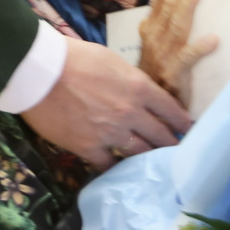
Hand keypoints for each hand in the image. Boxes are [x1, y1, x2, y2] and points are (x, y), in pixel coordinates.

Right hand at [20, 39, 192, 171]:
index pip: (170, 108)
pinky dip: (115, 168)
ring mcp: (110, 133)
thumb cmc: (75, 58)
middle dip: (171, 144)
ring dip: (149, 159)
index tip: (188, 128)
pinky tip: (120, 172)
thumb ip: (131, 80)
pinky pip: (108, 165)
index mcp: (139, 88)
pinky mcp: (88, 147)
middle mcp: (131, 113)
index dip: (181, 121)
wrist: (41, 72)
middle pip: (160, 135)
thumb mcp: (113, 62)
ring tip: (157, 165)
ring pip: (140, 152)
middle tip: (178, 151)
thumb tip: (139, 92)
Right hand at [138, 0, 218, 97]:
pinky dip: (198, 49)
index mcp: (151, 26)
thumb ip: (161, 6)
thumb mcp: (158, 35)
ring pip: (176, 28)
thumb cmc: (159, 68)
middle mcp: (153, 38)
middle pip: (169, 5)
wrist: (148, 108)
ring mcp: (162, 57)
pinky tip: (213, 39)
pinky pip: (186, 61)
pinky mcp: (172, 77)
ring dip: (187, 6)